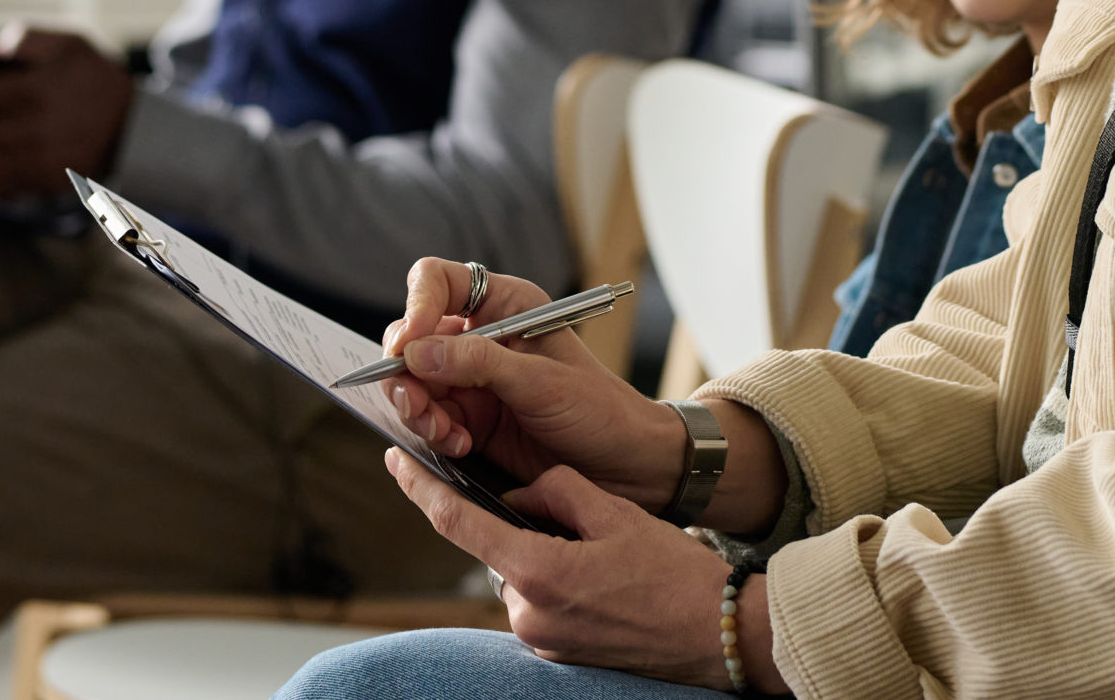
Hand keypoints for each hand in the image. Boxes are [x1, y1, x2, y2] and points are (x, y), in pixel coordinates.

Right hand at [380, 259, 685, 511]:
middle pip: (414, 338)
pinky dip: (434, 435)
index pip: (439, 282)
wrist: (627, 467)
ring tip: (445, 433)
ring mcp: (473, 381)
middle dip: (407, 373)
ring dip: (418, 409)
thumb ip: (478, 364)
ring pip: (414, 383)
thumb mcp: (541, 382)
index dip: (416, 305)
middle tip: (417, 404)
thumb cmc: (599, 411)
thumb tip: (417, 351)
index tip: (411, 345)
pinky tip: (460, 446)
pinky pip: (429, 420)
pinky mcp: (470, 421)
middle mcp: (482, 339)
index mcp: (505, 306)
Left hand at [385, 457, 786, 691]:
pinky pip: (540, 600)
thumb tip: (522, 494)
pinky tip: (604, 578)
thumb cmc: (674, 574)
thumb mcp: (614, 513)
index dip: (422, 489)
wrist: (718, 635)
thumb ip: (556, 490)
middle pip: (498, 547)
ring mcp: (541, 640)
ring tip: (607, 554)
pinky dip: (557, 578)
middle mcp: (529, 615)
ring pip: (521, 572)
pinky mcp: (557, 653)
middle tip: (583, 519)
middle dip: (522, 523)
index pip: (459, 524)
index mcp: (538, 574)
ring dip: (545, 552)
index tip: (396, 461)